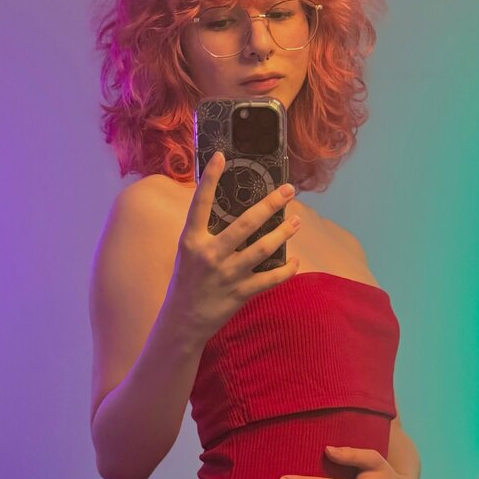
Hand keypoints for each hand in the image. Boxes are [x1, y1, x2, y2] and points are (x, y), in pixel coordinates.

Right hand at [168, 151, 301, 341]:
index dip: (210, 179)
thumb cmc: (186, 282)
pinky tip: (295, 261)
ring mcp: (227, 274)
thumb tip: (230, 208)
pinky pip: (269, 279)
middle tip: (289, 190)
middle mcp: (210, 254)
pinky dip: (286, 270)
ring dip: (283, 233)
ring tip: (296, 221)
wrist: (182, 321)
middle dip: (270, 204)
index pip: (200, 204)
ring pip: (263, 249)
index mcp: (192, 240)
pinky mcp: (240, 293)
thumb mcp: (188, 253)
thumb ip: (205, 232)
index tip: (222, 156)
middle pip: (245, 224)